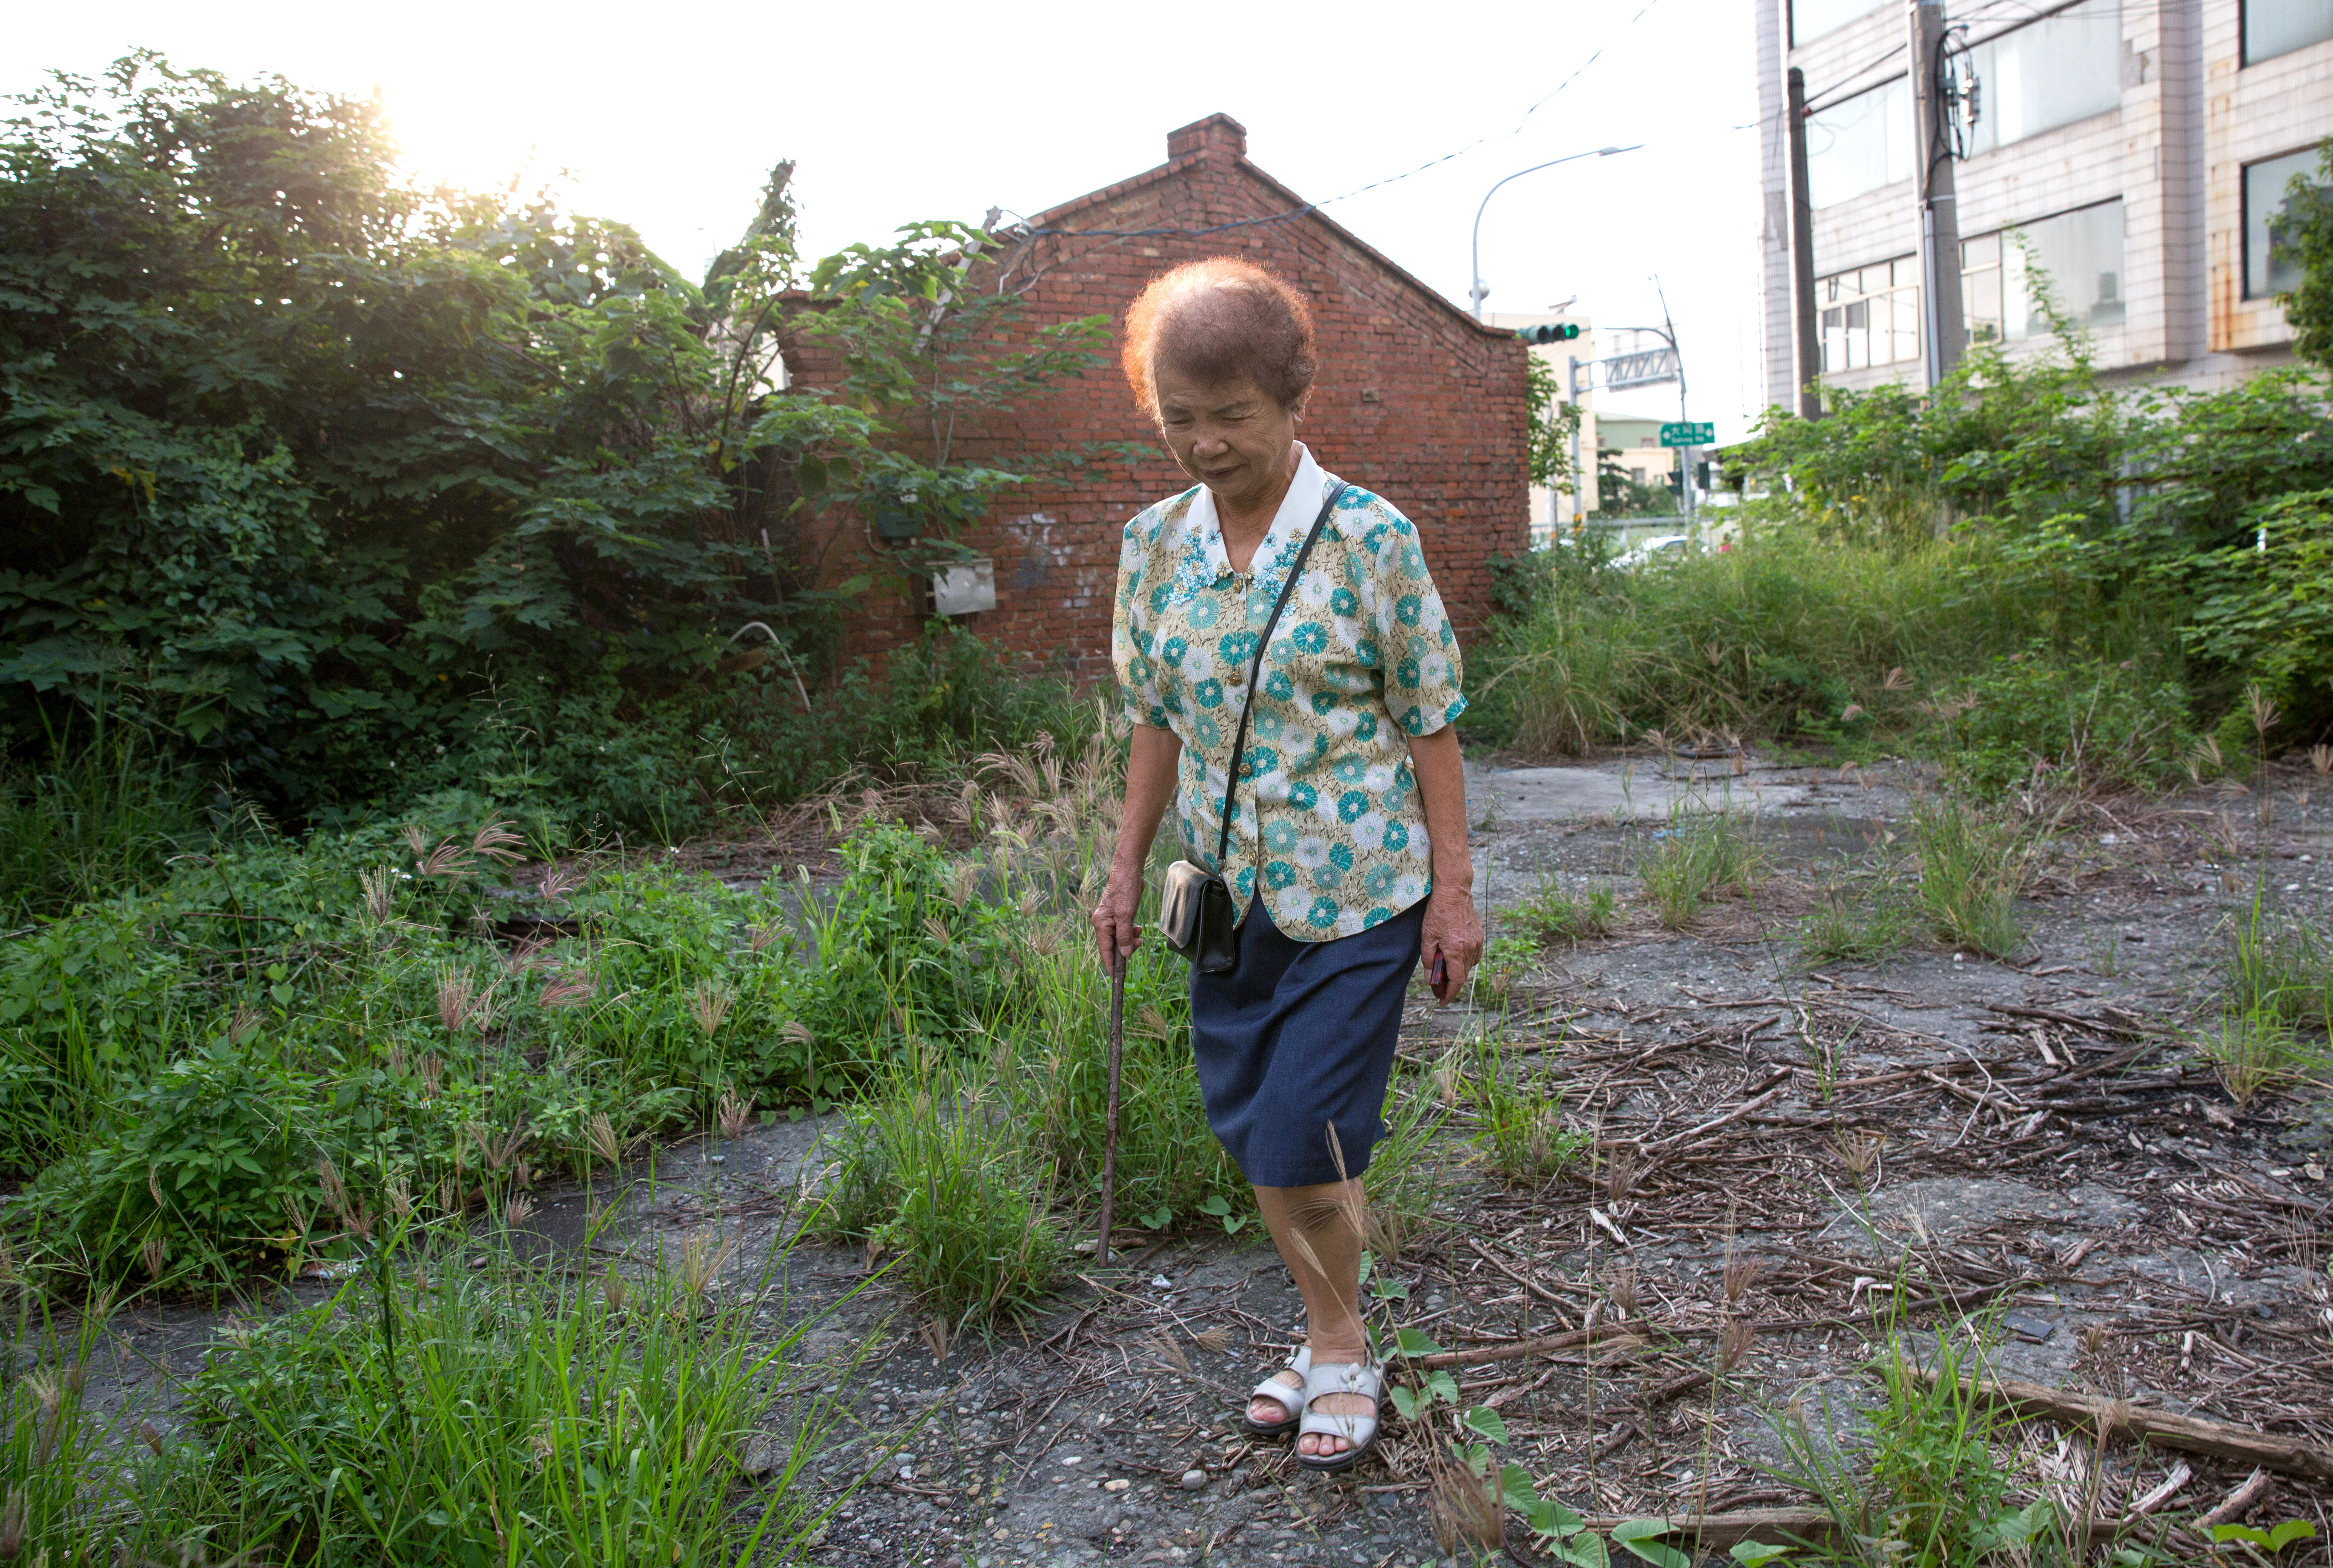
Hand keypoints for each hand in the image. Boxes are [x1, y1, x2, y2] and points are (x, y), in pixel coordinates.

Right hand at [1090, 866, 1141, 971]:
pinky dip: (1131, 932)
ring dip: (1130, 940)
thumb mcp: (1126, 915)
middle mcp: (1102, 923)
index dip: (1111, 965)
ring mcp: (1110, 919)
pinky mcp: (1118, 915)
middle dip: (1125, 949)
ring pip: (1119, 938)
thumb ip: (1124, 936)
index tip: (1116, 978)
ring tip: (1139, 936)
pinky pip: (1123, 930)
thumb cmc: (1125, 890)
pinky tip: (1138, 928)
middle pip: (1112, 946)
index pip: (1104, 951)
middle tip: (1138, 945)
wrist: (1129, 872)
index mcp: (1101, 924)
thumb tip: (1125, 954)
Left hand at [1420, 882, 1481, 1003]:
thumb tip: (1431, 978)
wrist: (1454, 892)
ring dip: (1458, 971)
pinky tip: (1454, 956)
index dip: (1450, 994)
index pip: (1456, 981)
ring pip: (1469, 966)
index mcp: (1456, 950)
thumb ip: (1429, 960)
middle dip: (1451, 984)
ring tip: (1445, 971)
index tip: (1442, 1001)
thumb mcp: (1427, 936)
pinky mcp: (1479, 936)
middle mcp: (1469, 948)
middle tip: (1438, 988)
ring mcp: (1477, 942)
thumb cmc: (1438, 913)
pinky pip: (1473, 955)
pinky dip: (1464, 960)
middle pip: (1463, 975)